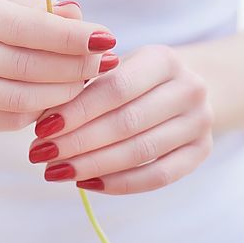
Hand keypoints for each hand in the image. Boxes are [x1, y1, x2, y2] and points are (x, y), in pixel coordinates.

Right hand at [0, 0, 118, 131]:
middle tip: (103, 65)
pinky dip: (42, 112)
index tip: (106, 40)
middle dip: (73, 67)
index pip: (26, 27)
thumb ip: (48, 8)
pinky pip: (9, 121)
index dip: (70, 37)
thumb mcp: (16, 0)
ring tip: (85, 82)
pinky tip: (58, 99)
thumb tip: (80, 20)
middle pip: (24, 66)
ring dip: (62, 94)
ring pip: (19, 99)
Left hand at [27, 45, 212, 193]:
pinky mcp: (202, 151)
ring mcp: (200, 122)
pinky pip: (159, 176)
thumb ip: (82, 85)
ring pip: (141, 152)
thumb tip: (41, 118)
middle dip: (79, 142)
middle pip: (127, 122)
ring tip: (57, 171)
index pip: (116, 88)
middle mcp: (189, 88)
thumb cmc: (134, 78)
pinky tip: (87, 183)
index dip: (77, 111)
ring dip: (93, 165)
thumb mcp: (113, 68)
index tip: (41, 128)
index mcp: (164, 58)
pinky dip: (120, 183)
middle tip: (41, 154)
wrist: (186, 88)